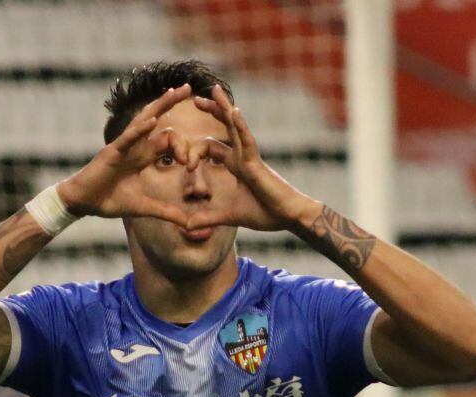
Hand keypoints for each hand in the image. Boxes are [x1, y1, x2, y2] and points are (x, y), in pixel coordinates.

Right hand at [57, 84, 194, 226]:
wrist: (83, 203)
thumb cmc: (109, 200)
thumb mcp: (144, 207)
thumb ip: (167, 212)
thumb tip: (190, 224)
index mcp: (143, 156)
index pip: (168, 140)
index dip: (183, 148)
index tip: (190, 165)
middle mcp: (135, 146)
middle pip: (156, 118)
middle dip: (171, 102)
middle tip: (189, 88)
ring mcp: (123, 146)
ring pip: (143, 120)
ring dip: (159, 105)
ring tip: (174, 91)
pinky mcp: (111, 152)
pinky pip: (127, 138)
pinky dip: (139, 130)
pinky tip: (152, 122)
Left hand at [188, 85, 320, 232]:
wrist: (289, 217)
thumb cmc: (266, 213)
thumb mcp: (229, 216)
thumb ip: (208, 218)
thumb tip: (186, 226)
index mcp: (236, 165)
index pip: (212, 147)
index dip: (195, 151)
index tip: (186, 164)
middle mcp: (242, 156)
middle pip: (225, 127)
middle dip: (211, 111)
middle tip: (194, 98)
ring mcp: (250, 156)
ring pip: (235, 126)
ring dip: (224, 107)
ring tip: (214, 90)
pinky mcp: (256, 162)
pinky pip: (247, 139)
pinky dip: (240, 126)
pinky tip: (233, 110)